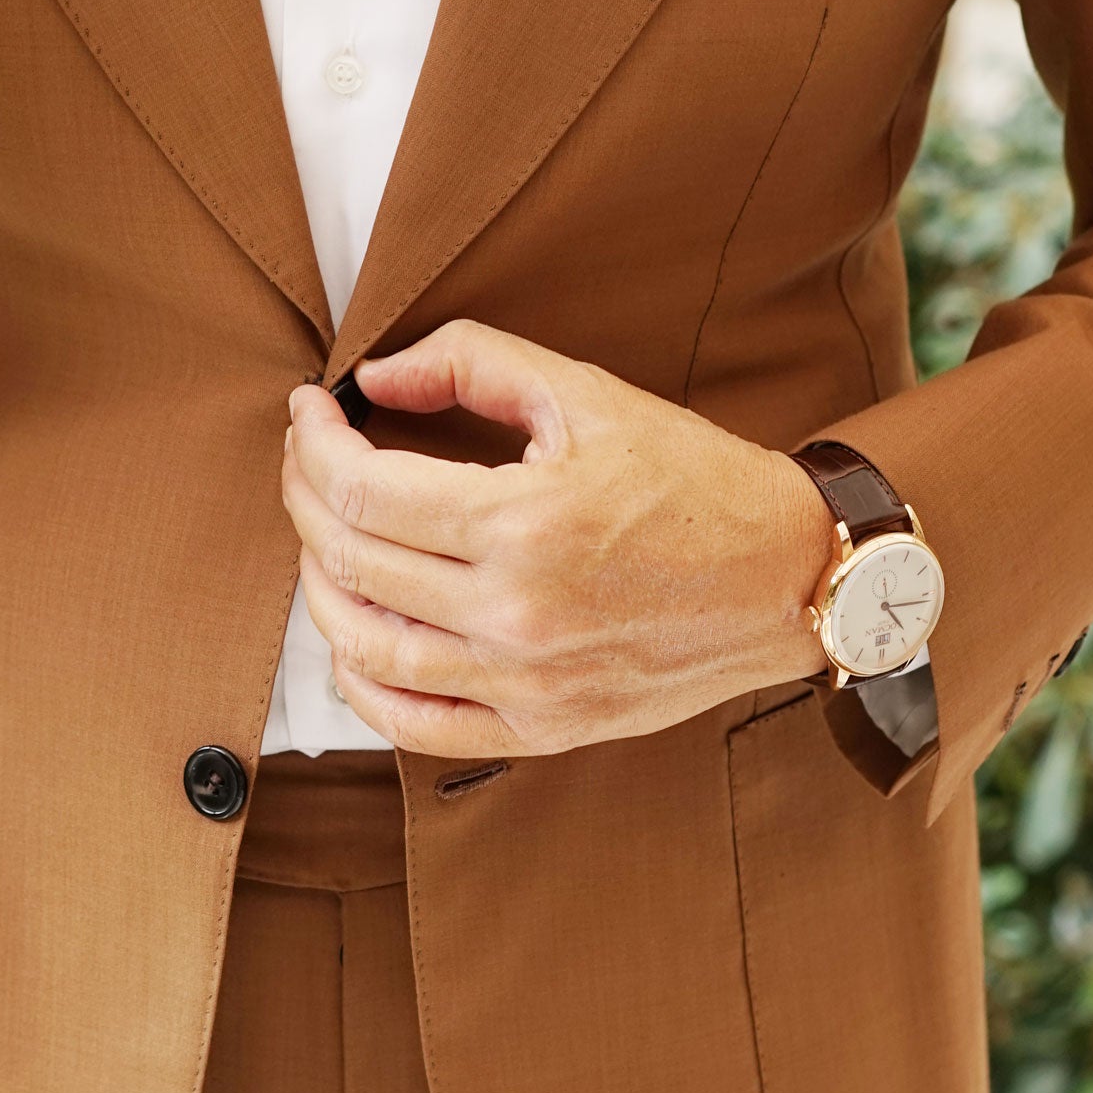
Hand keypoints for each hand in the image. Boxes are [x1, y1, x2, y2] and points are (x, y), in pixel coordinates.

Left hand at [281, 321, 830, 758]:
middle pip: (349, 561)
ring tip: (325, 536)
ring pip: (365, 648)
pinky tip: (354, 635)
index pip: (360, 488)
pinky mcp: (542, 729)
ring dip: (319, 584)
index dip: (313, 443)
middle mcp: (515, 613)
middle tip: (310, 458)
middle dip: (305, 496)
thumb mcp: (586, 393)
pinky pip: (415, 724)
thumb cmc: (691, 478)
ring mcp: (525, 683)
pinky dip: (362, 682)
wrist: (787, 576)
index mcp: (523, 523)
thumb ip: (471, 363)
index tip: (310, 411)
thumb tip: (373, 378)